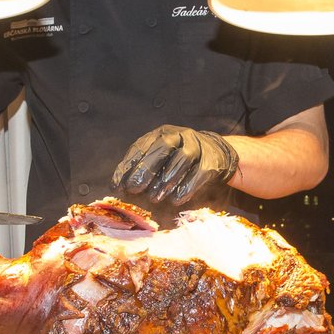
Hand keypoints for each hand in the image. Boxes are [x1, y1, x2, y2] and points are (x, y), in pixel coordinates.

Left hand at [111, 125, 239, 205]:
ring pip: (182, 158)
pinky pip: (199, 173)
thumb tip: (118, 187)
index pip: (141, 146)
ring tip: (154, 198)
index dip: (128, 165)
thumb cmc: (179, 159)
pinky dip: (186, 187)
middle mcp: (180, 135)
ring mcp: (197, 146)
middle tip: (135, 189)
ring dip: (166, 180)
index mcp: (161, 133)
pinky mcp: (211, 160)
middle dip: (146, 169)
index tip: (118, 185)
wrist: (215, 154)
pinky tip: (175, 200)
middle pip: (162, 147)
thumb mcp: (159, 158)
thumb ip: (141, 168)